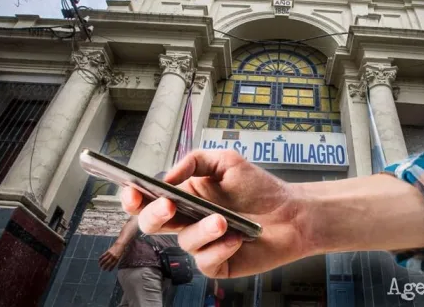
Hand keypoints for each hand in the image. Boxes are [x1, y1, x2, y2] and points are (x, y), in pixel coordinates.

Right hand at [99, 243, 124, 270]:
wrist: (120, 244)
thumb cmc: (121, 251)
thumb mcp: (120, 257)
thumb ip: (117, 261)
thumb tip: (112, 266)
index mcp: (117, 258)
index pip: (113, 265)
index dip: (110, 268)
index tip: (108, 271)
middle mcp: (113, 256)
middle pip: (108, 263)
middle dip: (105, 267)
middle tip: (103, 269)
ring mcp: (110, 254)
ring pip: (104, 259)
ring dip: (101, 263)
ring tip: (100, 266)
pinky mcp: (108, 251)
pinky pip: (103, 255)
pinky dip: (100, 258)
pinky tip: (99, 261)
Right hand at [120, 150, 309, 278]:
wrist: (291, 211)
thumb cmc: (259, 187)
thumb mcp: (227, 161)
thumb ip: (195, 160)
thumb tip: (169, 177)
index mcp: (185, 197)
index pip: (149, 199)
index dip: (134, 197)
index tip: (131, 191)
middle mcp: (189, 221)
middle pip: (153, 224)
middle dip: (155, 215)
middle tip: (170, 204)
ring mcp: (203, 244)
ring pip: (185, 242)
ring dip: (202, 230)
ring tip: (224, 220)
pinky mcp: (218, 263)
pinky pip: (206, 262)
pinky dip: (219, 249)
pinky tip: (237, 239)